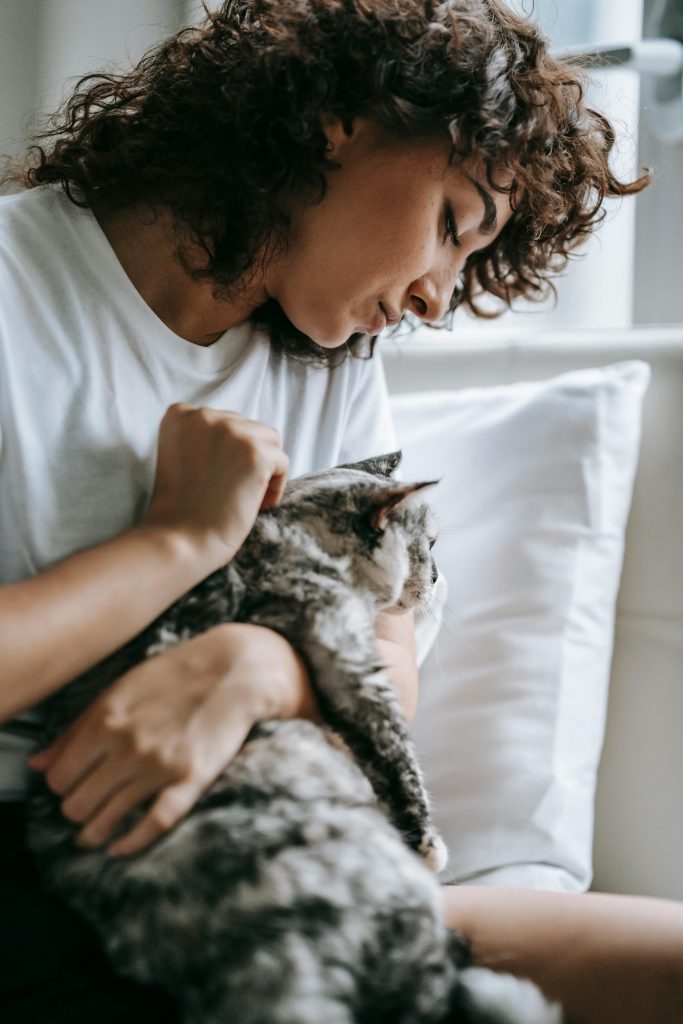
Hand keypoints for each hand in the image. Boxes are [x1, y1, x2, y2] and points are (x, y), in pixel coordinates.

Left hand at [27, 624, 306, 857]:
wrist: (234, 669)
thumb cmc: (174, 675)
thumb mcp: (119, 691)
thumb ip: (76, 728)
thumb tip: (38, 765)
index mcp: (105, 720)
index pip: (58, 777)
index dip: (60, 787)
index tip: (70, 786)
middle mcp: (128, 745)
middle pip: (77, 804)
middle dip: (75, 811)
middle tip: (84, 808)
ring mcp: (159, 766)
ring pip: (107, 820)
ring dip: (94, 833)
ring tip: (94, 835)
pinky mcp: (190, 780)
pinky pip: (153, 825)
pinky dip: (130, 844)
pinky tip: (119, 849)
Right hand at [143, 404, 289, 570]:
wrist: (179, 540)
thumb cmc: (180, 509)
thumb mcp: (181, 457)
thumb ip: (205, 438)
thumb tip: (246, 436)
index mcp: (181, 414)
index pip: (225, 421)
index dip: (229, 453)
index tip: (217, 479)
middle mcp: (204, 415)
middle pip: (249, 427)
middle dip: (247, 459)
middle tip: (231, 493)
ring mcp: (231, 430)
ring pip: (270, 440)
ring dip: (264, 469)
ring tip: (246, 497)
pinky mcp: (255, 452)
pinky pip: (282, 462)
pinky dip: (275, 487)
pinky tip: (255, 506)